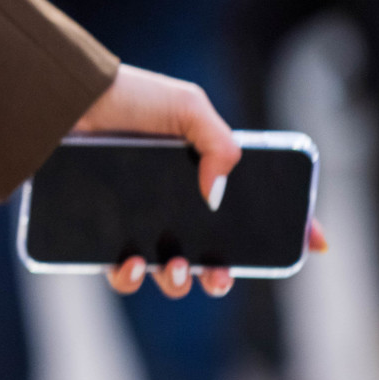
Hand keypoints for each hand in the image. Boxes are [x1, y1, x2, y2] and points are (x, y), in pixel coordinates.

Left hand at [75, 67, 329, 294]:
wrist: (67, 103)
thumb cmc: (128, 98)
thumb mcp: (188, 107)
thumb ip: (218, 144)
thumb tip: (219, 196)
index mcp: (202, 174)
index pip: (251, 208)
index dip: (283, 228)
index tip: (311, 246)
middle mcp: (173, 203)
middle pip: (211, 255)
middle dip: (224, 276)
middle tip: (220, 275)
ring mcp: (138, 222)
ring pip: (168, 273)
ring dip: (179, 282)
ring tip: (175, 269)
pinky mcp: (101, 234)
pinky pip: (120, 271)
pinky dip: (130, 277)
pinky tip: (133, 264)